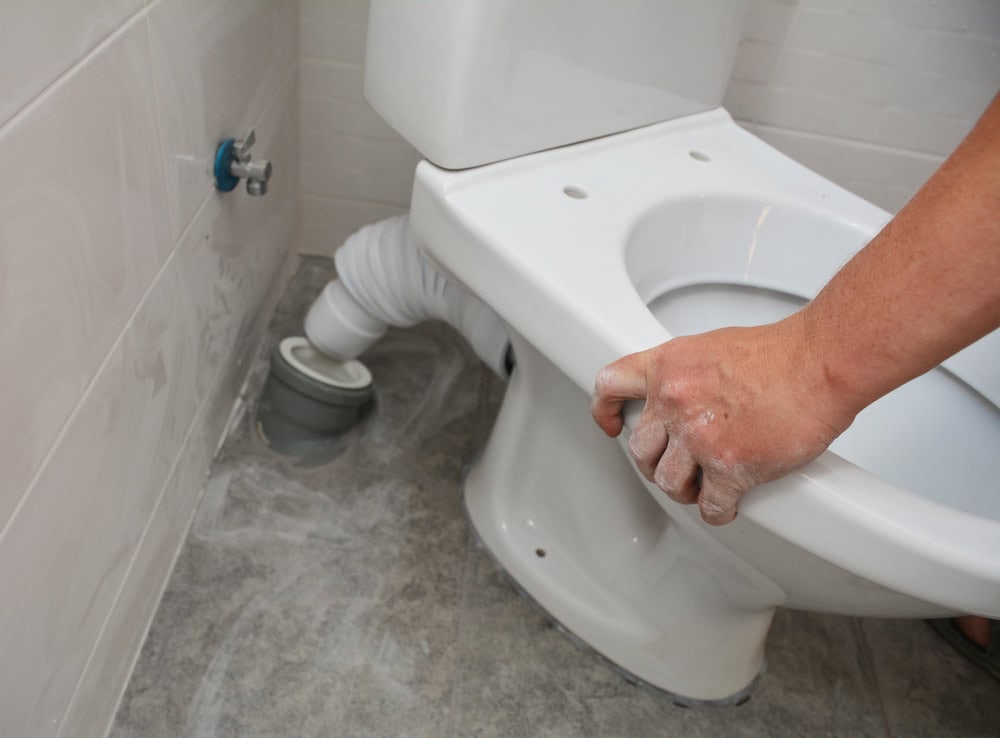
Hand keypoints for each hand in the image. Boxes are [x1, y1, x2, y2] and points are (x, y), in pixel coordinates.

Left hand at [591, 319, 853, 524]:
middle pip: (640, 448)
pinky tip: (726, 506)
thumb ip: (685, 372)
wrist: (820, 363)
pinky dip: (718, 511)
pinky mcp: (729, 467)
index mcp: (667, 367)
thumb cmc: (780, 352)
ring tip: (701, 487)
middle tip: (675, 465)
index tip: (609, 424)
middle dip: (655, 462)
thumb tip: (678, 395)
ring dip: (683, 490)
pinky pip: (710, 505)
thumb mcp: (710, 347)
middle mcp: (673, 400)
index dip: (604, 410)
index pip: (611, 386)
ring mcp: (698, 436)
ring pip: (668, 481)